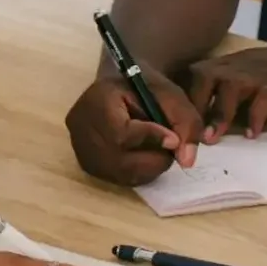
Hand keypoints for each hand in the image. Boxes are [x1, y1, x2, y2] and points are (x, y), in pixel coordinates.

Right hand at [65, 69, 202, 186]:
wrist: (123, 88)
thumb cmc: (146, 87)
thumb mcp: (170, 94)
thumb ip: (184, 122)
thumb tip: (186, 161)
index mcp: (97, 99)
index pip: (121, 132)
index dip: (151, 139)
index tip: (174, 139)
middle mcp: (80, 126)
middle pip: (119, 158)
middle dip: (153, 158)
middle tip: (171, 147)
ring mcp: (80, 147)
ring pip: (119, 172)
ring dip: (148, 167)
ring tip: (159, 149)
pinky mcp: (86, 163)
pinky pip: (116, 177)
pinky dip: (137, 172)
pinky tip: (145, 156)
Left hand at [188, 44, 266, 137]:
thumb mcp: (257, 82)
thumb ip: (233, 98)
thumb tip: (204, 125)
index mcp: (233, 64)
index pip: (195, 72)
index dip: (181, 95)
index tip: (173, 121)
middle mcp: (243, 66)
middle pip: (204, 75)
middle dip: (193, 104)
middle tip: (187, 133)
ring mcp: (263, 75)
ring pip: (229, 85)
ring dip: (218, 113)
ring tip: (212, 139)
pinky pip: (263, 99)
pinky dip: (255, 118)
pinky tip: (252, 136)